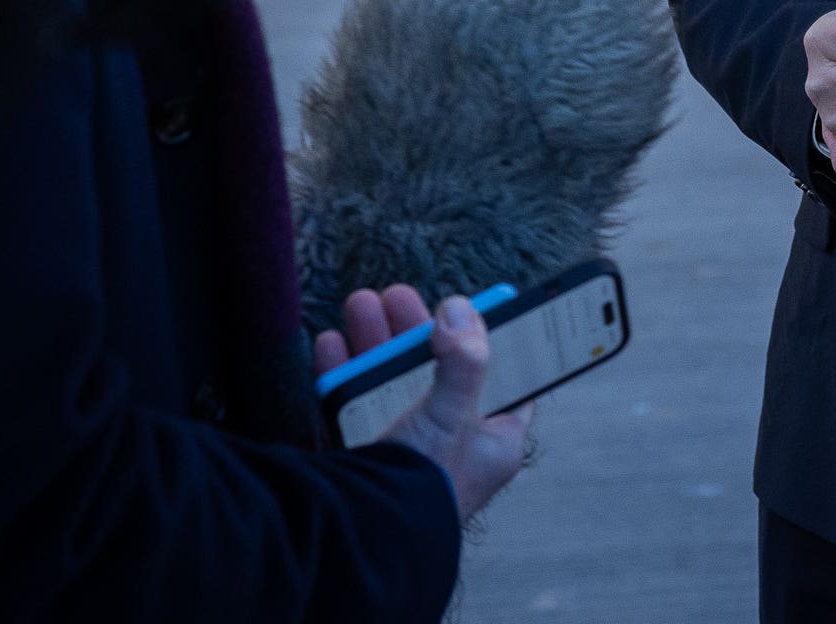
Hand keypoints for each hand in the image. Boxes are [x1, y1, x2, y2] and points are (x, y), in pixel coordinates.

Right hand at [315, 285, 530, 520]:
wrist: (363, 539)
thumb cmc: (424, 485)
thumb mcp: (456, 414)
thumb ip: (464, 360)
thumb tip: (460, 310)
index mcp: (492, 441)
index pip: (504, 379)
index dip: (489, 341)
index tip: (471, 309)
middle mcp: (452, 445)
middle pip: (438, 373)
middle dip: (415, 331)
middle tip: (397, 295)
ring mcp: (406, 451)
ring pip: (392, 384)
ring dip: (376, 343)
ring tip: (361, 302)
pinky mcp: (365, 458)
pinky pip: (353, 408)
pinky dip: (344, 374)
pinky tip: (332, 344)